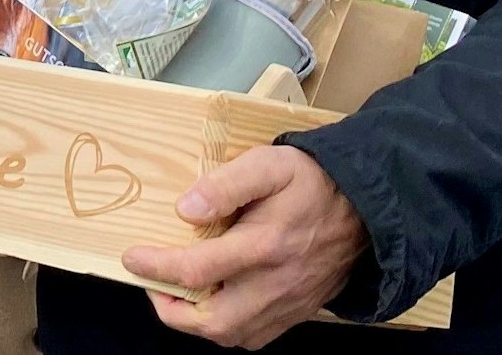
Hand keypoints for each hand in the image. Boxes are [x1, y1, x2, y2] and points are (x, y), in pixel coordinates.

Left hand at [122, 145, 367, 348]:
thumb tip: (185, 209)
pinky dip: (227, 328)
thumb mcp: (269, 164)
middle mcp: (276, 284)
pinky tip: (215, 302)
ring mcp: (289, 304)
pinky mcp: (298, 312)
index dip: (156, 267)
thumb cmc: (312, 181)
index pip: (197, 270)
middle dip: (172, 311)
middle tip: (153, 286)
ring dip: (197, 323)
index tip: (132, 257)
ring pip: (233, 336)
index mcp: (265, 246)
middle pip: (214, 322)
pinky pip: (255, 336)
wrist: (369, 208)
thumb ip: (225, 184)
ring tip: (178, 295)